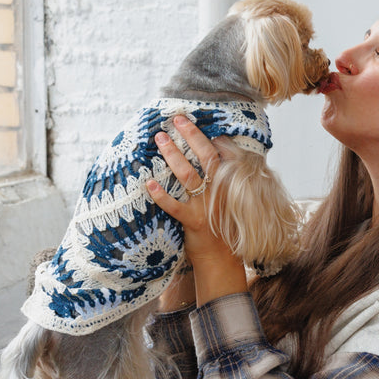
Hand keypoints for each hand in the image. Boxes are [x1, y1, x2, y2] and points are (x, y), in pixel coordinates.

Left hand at [146, 116, 246, 306]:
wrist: (221, 259)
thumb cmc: (221, 226)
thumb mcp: (227, 200)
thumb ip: (221, 180)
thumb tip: (213, 154)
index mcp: (230, 184)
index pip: (223, 153)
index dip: (209, 135)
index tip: (193, 121)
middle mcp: (220, 191)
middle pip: (206, 157)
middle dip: (191, 136)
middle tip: (176, 119)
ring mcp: (207, 206)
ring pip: (188, 176)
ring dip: (173, 156)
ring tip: (160, 139)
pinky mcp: (194, 221)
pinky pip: (175, 206)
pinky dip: (161, 195)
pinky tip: (149, 183)